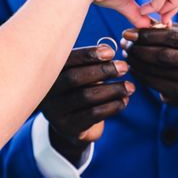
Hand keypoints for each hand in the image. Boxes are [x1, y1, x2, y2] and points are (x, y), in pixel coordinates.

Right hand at [39, 46, 134, 164]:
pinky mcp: (68, 127)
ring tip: (130, 87)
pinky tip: (124, 101)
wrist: (74, 124)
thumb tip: (109, 50)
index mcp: (49, 73)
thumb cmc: (81, 90)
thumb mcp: (83, 74)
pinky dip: (112, 106)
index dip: (88, 54)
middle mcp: (48, 92)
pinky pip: (93, 114)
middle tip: (124, 67)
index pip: (67, 60)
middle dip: (102, 71)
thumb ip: (91, 62)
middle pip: (74, 78)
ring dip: (112, 90)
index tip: (111, 52)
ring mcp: (55, 112)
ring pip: (86, 97)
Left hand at [122, 25, 177, 108]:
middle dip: (139, 49)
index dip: (147, 35)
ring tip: (127, 54)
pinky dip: (140, 74)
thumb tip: (133, 31)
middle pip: (164, 54)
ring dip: (136, 61)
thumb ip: (163, 29)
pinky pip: (155, 83)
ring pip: (157, 69)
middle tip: (124, 44)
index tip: (128, 32)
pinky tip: (133, 67)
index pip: (172, 36)